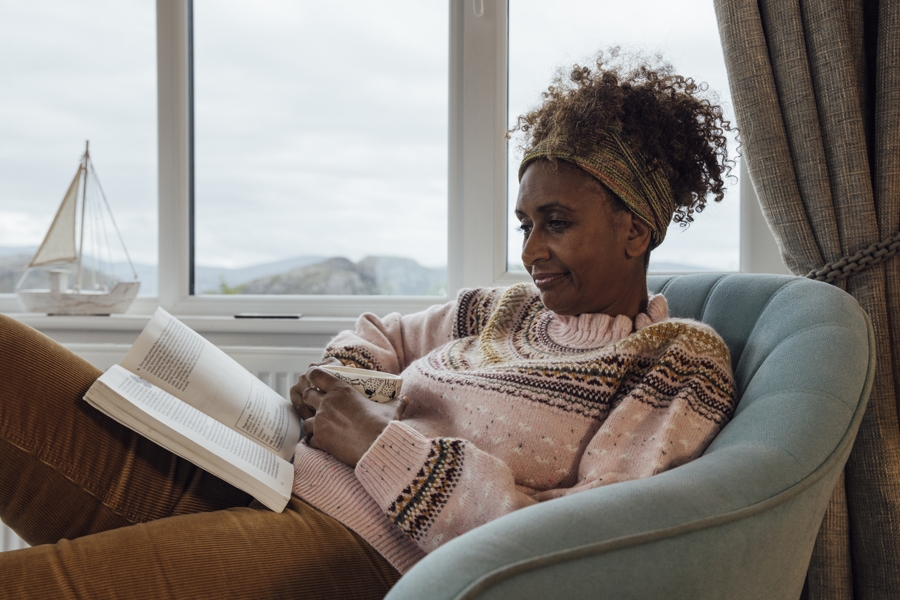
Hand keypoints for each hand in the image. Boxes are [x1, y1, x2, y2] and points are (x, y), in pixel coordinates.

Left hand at [290, 365, 407, 466]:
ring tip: (323, 429)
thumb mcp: (391, 409)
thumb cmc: (384, 425)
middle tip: (319, 406)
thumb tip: (405, 399)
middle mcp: (327, 403)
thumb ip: (396, 402)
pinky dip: (316, 441)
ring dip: (312, 423)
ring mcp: (321, 421)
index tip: (315, 380)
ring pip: (306, 420)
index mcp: (341, 390)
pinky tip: (325, 444)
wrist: (378, 448)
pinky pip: (310, 439)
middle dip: (310, 400)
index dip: (313, 376)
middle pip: (307, 395)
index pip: (317, 375)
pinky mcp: (320, 439)